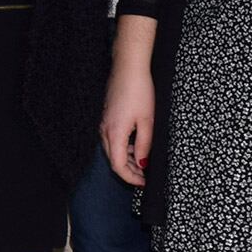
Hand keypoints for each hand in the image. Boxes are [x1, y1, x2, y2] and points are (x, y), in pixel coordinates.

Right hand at [99, 54, 153, 186]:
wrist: (128, 68)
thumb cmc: (139, 92)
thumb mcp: (148, 121)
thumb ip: (144, 145)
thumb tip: (143, 164)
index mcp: (115, 134)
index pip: (118, 166)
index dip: (131, 178)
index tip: (144, 183)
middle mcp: (105, 131)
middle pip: (114, 160)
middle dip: (129, 172)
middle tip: (145, 177)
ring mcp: (104, 124)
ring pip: (113, 151)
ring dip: (127, 160)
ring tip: (144, 162)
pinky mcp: (107, 118)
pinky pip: (112, 140)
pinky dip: (124, 148)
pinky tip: (137, 145)